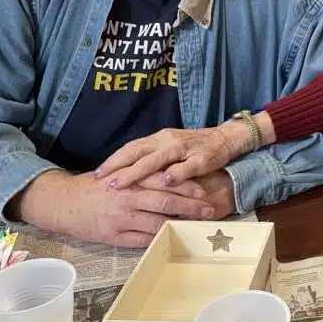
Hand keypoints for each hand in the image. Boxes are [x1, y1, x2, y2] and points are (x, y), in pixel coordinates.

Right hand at [10, 169, 228, 247]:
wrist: (64, 202)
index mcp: (129, 178)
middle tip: (208, 210)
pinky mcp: (115, 236)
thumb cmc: (95, 187)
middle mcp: (127, 197)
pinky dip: (160, 239)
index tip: (203, 190)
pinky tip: (173, 239)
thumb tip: (172, 178)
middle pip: (165, 201)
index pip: (163, 180)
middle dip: (190, 206)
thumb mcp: (118, 174)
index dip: (186, 186)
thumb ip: (141, 176)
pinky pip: (143, 240)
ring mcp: (121, 218)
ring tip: (196, 226)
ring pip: (157, 222)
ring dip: (179, 225)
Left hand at [95, 126, 248, 190]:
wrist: (226, 138)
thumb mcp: (170, 151)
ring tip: (121, 183)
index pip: (131, 148)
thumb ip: (153, 160)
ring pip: (157, 159)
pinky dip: (176, 174)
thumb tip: (128, 175)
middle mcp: (168, 140)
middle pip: (137, 151)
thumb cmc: (195, 148)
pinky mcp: (202, 158)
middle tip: (101, 179)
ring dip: (137, 171)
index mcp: (158, 139)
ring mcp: (184, 148)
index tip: (96, 173)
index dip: (113, 160)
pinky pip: (187, 166)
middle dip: (117, 165)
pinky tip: (165, 183)